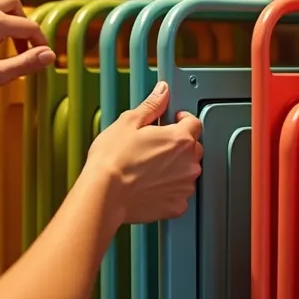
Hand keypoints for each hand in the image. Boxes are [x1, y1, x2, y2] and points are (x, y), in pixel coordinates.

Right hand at [84, 82, 202, 224]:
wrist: (104, 194)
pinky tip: (151, 184)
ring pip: (187, 171)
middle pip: (193, 148)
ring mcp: (184, 186)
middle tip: (156, 145)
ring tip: (150, 167)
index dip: (183, 119)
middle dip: (179, 144)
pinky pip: (179, 194)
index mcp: (180, 139)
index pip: (194, 123)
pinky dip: (170, 189)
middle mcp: (188, 163)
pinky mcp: (176, 206)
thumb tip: (162, 92)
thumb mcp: (129, 122)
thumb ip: (152, 105)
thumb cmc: (113, 161)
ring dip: (176, 167)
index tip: (173, 121)